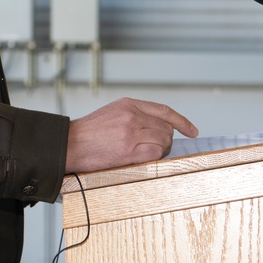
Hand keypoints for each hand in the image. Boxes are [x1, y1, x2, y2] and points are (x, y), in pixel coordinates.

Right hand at [65, 97, 197, 173]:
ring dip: (161, 150)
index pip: (164, 110)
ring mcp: (131, 132)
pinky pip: (156, 153)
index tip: (192, 130)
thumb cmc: (89, 132)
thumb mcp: (112, 112)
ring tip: (146, 153)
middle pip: (166, 128)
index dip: (182, 121)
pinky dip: (155, 157)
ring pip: (164, 141)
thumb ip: (134, 115)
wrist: (70, 144)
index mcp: (128, 104)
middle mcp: (132, 115)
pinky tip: (143, 159)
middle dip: (166, 140)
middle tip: (155, 148)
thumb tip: (156, 126)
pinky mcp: (129, 150)